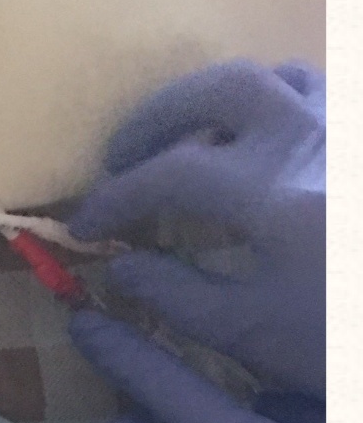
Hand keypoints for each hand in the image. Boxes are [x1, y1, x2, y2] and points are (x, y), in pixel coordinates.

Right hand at [69, 61, 323, 400]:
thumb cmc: (345, 343)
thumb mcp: (254, 335)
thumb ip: (178, 296)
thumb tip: (121, 266)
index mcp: (271, 189)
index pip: (168, 172)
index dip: (116, 195)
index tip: (85, 224)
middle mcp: (312, 136)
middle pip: (221, 88)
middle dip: (159, 116)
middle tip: (123, 155)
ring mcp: (352, 132)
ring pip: (281, 79)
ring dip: (223, 102)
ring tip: (194, 141)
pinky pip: (322, 99)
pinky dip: (277, 109)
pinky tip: (265, 151)